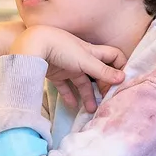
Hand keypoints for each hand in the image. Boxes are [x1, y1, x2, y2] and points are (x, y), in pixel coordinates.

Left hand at [10, 26, 125, 112]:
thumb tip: (123, 78)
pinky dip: (69, 96)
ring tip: (91, 110)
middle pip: (98, 73)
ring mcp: (68, 66)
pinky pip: (65, 87)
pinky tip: (73, 106)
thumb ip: (103, 71)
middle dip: (104, 86)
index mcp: (92, 51)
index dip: (120, 66)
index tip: (122, 80)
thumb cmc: (62, 48)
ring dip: (88, 95)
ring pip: (82, 82)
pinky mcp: (55, 73)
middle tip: (107, 100)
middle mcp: (82, 58)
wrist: (33, 45)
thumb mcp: (85, 60)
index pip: (112, 56)